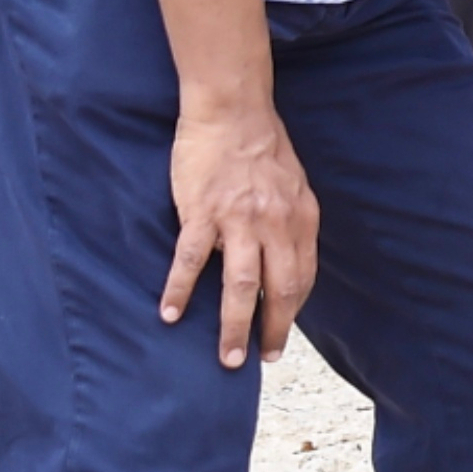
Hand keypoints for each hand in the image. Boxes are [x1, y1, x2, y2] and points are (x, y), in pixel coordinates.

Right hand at [161, 92, 315, 367]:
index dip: (291, 311)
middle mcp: (276, 224)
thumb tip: (283, 263)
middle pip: (279, 290)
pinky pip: (191, 260)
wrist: (232, 110)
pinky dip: (180, 290)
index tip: (279, 336)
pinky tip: (170, 314)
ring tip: (226, 358)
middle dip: (271, 331)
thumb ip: (290, 225)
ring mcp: (239, 220)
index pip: (302, 278)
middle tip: (259, 360)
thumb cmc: (262, 147)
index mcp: (301, 219)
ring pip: (239, 285)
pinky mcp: (203, 213)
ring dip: (233, 326)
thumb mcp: (294, 187)